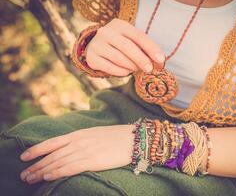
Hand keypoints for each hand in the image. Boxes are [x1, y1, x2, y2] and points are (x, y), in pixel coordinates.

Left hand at [19, 125, 134, 183]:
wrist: (134, 138)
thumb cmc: (117, 136)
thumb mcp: (95, 133)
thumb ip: (82, 139)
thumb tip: (70, 147)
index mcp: (79, 133)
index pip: (52, 142)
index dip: (36, 150)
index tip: (24, 157)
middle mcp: (79, 141)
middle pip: (52, 154)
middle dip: (36, 165)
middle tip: (23, 175)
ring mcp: (85, 151)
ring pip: (58, 162)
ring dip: (42, 171)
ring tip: (29, 179)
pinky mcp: (93, 161)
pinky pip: (71, 168)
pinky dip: (57, 172)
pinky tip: (47, 177)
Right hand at [86, 18, 164, 75]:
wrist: (96, 47)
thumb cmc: (120, 44)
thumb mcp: (131, 40)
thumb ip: (143, 48)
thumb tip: (158, 61)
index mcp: (119, 25)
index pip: (138, 36)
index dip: (151, 48)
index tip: (161, 60)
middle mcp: (106, 32)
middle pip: (127, 47)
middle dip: (141, 59)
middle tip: (150, 69)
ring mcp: (97, 44)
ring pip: (118, 58)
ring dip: (132, 66)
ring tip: (137, 69)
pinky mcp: (92, 58)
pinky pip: (110, 68)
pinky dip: (122, 72)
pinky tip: (127, 71)